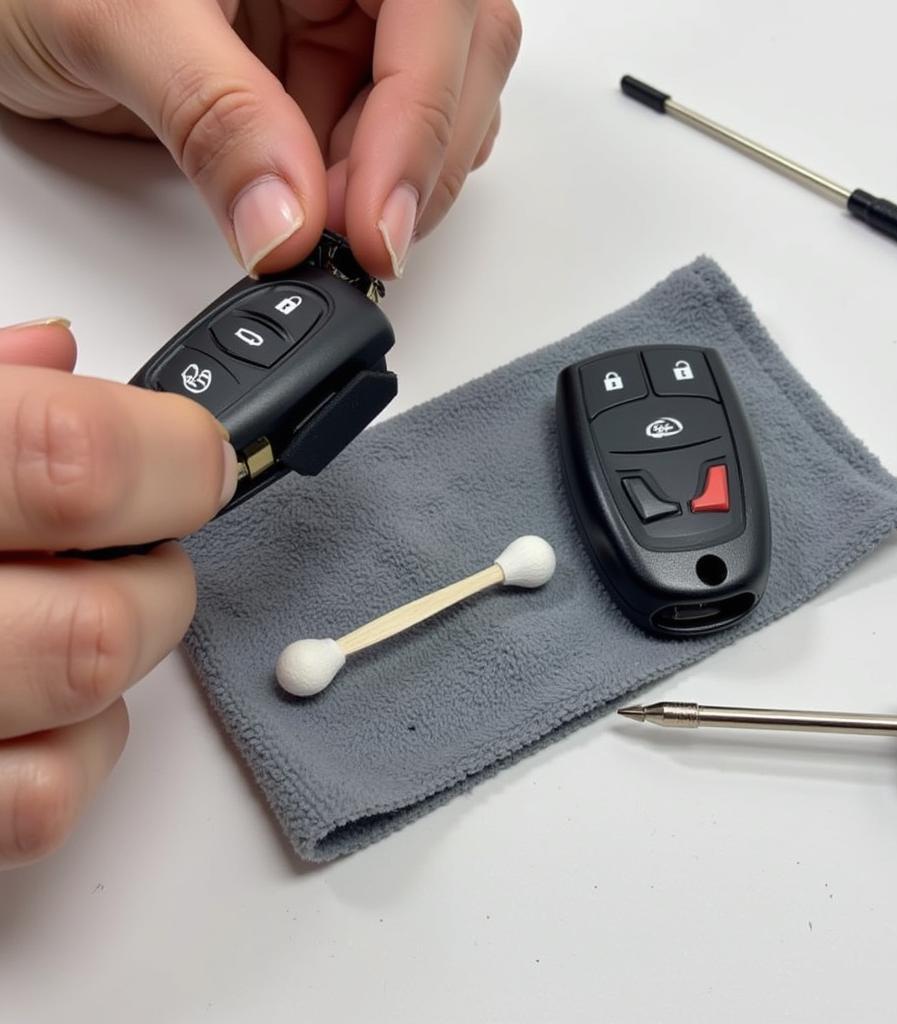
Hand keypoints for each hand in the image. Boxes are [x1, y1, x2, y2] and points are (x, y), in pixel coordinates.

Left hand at [0, 0, 520, 277]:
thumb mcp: (108, 19)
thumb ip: (214, 116)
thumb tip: (292, 222)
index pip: (432, 9)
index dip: (420, 121)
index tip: (376, 227)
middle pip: (461, 56)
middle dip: (416, 160)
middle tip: (353, 240)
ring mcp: (338, 12)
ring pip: (431, 105)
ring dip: (392, 182)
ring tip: (319, 223)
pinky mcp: (319, 67)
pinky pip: (380, 136)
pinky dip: (361, 188)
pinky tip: (315, 205)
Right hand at [0, 319, 236, 867]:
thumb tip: (55, 354)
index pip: (72, 462)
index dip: (172, 458)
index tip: (192, 456)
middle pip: (102, 619)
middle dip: (159, 576)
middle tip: (139, 545)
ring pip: (79, 711)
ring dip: (123, 655)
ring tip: (85, 608)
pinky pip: (36, 806)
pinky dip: (73, 751)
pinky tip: (40, 703)